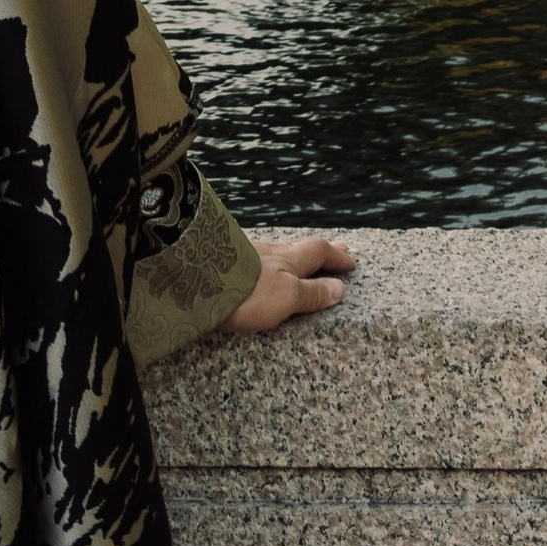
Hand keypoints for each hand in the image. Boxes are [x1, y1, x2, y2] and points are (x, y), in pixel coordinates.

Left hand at [223, 231, 355, 332]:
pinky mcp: (225, 263)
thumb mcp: (287, 297)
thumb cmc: (246, 292)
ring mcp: (246, 255)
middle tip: (337, 249)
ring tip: (300, 260)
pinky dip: (269, 262)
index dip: (336, 257)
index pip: (319, 252)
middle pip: (300, 248)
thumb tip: (340, 288)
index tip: (351, 260)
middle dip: (320, 251)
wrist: (195, 284)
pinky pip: (257, 260)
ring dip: (293, 256)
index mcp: (288, 259)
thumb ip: (312, 293)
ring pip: (277, 252)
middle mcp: (269, 252)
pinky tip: (261, 267)